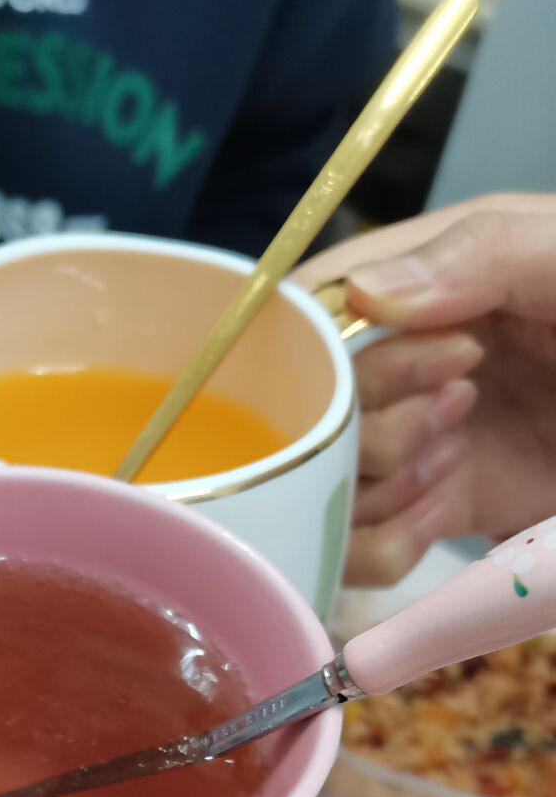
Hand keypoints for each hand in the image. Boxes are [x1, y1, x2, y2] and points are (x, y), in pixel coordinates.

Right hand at [299, 195, 555, 584]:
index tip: (368, 363)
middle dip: (362, 418)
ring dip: (367, 487)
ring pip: (328, 477)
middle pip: (315, 402)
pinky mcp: (450, 505)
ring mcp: (432, 434)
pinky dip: (380, 543)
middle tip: (452, 408)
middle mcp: (421, 354)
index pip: (323, 300)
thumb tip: (365, 291)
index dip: (316, 342)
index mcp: (444, 274)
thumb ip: (480, 253)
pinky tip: (434, 522)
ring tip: (446, 469)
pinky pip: (367, 539)